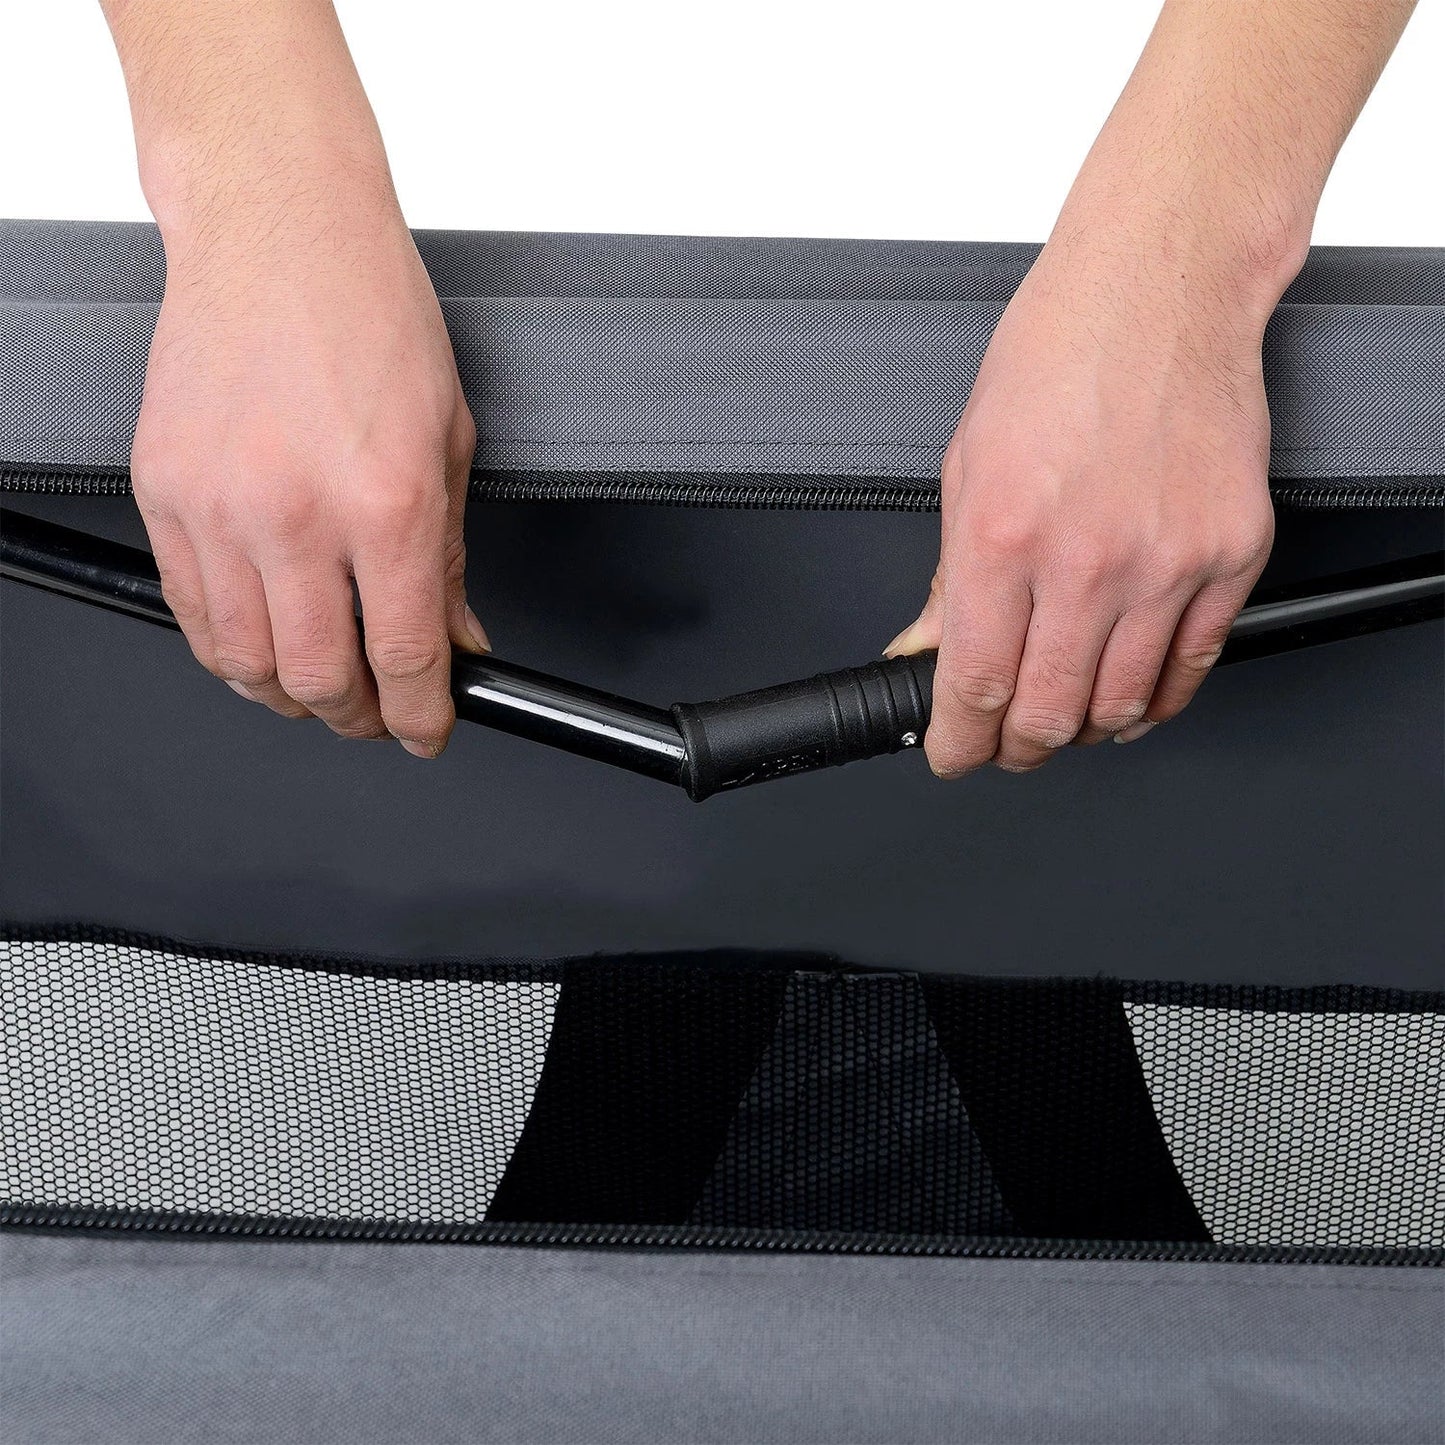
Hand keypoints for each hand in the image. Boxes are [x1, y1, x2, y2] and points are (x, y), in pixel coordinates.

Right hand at [131, 161, 484, 757]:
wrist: (280, 232)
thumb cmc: (370, 317)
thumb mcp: (448, 444)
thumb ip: (451, 562)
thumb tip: (456, 639)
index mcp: (387, 504)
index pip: (404, 659)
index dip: (421, 717)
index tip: (427, 730)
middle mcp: (299, 513)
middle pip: (320, 680)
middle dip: (357, 718)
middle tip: (377, 714)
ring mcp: (220, 506)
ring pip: (246, 662)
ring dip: (289, 695)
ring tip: (319, 686)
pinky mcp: (163, 492)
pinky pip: (189, 611)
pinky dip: (227, 650)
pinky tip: (260, 644)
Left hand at [887, 233, 1276, 775]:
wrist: (1159, 289)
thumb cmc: (1057, 358)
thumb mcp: (964, 467)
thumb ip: (947, 576)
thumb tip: (930, 650)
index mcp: (1003, 535)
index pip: (975, 685)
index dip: (960, 742)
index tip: (955, 754)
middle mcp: (1086, 557)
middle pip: (1048, 714)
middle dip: (1017, 749)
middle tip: (1007, 745)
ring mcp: (1168, 561)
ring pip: (1122, 706)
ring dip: (1084, 729)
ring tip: (1066, 717)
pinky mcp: (1232, 553)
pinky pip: (1194, 667)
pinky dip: (1157, 700)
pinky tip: (1132, 698)